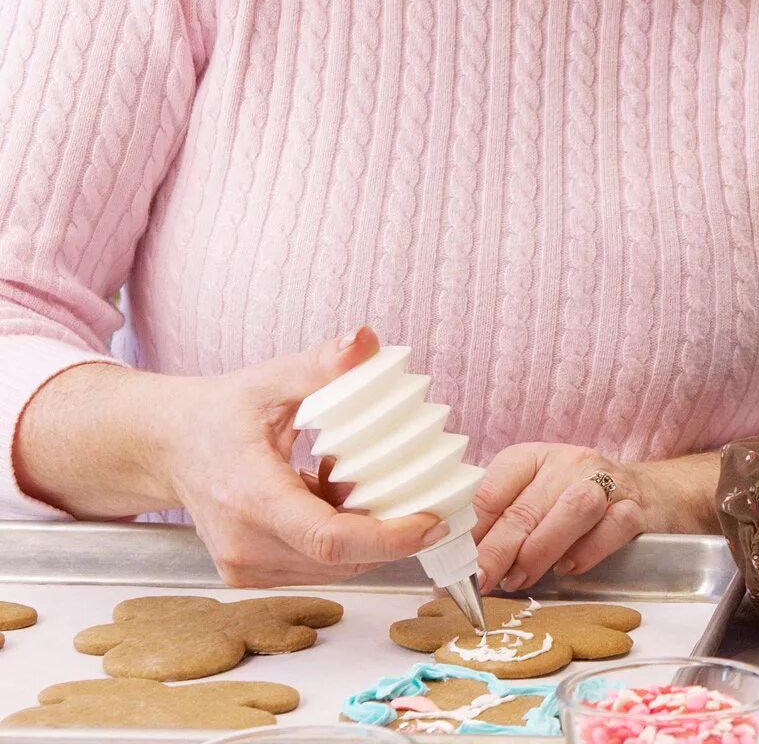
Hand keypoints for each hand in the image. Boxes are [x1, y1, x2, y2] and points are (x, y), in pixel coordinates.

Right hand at [164, 327, 445, 585]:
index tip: (432, 521)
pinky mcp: (248, 575)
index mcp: (250, 497)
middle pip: (341, 559)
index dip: (388, 538)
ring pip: (334, 568)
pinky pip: (316, 567)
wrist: (167, 446)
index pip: (329, 539)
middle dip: (391, 533)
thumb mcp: (270, 380)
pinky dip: (341, 541)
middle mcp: (244, 544)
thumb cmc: (219, 413)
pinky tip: (335, 500)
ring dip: (366, 537)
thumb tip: (365, 341)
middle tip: (422, 493)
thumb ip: (320, 364)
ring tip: (362, 485)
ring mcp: (243, 567)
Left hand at [471, 444, 651, 592]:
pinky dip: (587, 552)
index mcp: (532, 458)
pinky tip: (567, 568)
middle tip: (480, 582)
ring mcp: (606, 483)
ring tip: (520, 579)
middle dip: (497, 551)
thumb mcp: (532, 497)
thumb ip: (500, 523)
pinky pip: (611, 528)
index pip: (492, 489)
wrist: (643, 492)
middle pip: (526, 508)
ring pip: (572, 511)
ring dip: (540, 551)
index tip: (455, 565)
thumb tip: (459, 565)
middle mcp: (569, 463)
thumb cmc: (572, 500)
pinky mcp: (635, 507)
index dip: (470, 532)